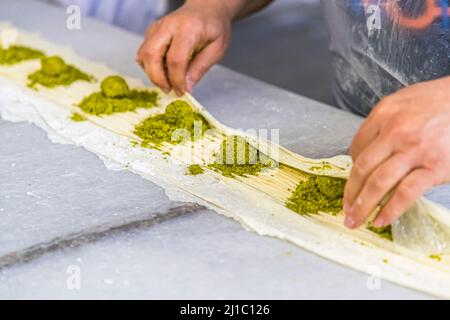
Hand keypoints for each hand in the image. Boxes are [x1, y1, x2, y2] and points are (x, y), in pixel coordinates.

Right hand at [136, 1, 232, 95]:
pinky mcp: (151, 32)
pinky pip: (144, 52)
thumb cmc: (214, 27)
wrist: (206, 9)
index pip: (175, 59)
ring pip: (143, 54)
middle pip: (151, 55)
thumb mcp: (216, 49)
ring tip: (168, 82)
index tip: (181, 92)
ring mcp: (157, 27)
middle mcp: (168, 25)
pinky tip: (163, 71)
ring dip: (152, 73)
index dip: (176, 80)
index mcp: (188, 29)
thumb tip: (186, 87)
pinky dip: (150, 66)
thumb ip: (200, 68)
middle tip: (169, 90)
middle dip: (157, 78)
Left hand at [343, 77, 449, 228]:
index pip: (356, 148)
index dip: (351, 169)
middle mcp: (395, 132)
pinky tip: (380, 220)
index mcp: (384, 114)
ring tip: (355, 221)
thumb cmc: (439, 102)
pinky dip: (390, 210)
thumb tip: (365, 151)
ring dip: (362, 206)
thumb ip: (382, 124)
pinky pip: (405, 194)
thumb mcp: (404, 101)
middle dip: (350, 193)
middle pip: (362, 169)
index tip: (352, 182)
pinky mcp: (434, 168)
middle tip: (345, 210)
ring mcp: (414, 151)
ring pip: (378, 184)